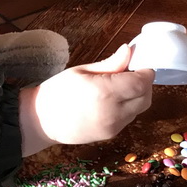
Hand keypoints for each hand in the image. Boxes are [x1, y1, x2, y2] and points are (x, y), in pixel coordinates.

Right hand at [19, 45, 154, 154]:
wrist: (40, 121)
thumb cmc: (57, 91)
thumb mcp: (82, 71)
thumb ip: (110, 64)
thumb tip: (130, 51)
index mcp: (104, 92)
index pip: (141, 82)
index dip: (145, 72)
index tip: (140, 63)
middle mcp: (113, 112)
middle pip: (146, 98)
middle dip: (144, 84)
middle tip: (132, 74)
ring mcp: (113, 127)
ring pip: (139, 109)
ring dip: (137, 97)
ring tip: (119, 87)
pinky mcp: (110, 135)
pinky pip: (128, 118)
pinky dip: (128, 108)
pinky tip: (112, 101)